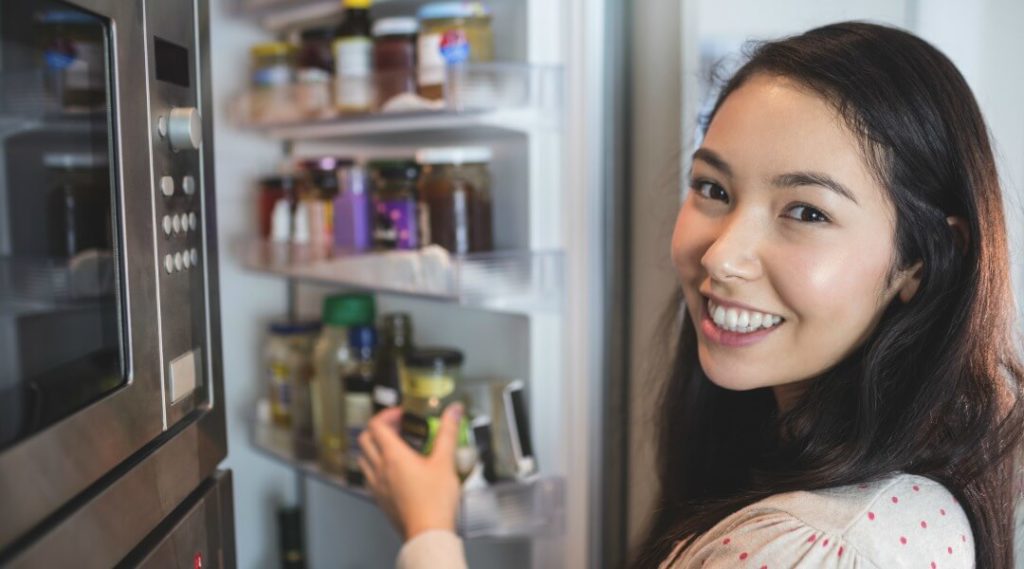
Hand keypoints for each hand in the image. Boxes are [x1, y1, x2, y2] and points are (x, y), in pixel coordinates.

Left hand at [358, 404, 462, 539]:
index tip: (402, 415)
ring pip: (363, 458)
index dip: (387, 414)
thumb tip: (453, 411)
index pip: (376, 425)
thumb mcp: (445, 462)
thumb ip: (448, 433)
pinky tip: (392, 472)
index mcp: (393, 456)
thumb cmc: (435, 501)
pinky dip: (375, 467)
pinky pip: (368, 477)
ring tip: (392, 447)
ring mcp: (377, 486)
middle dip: (379, 428)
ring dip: (373, 447)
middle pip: (365, 439)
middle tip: (396, 428)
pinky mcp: (380, 500)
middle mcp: (380, 469)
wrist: (428, 533)